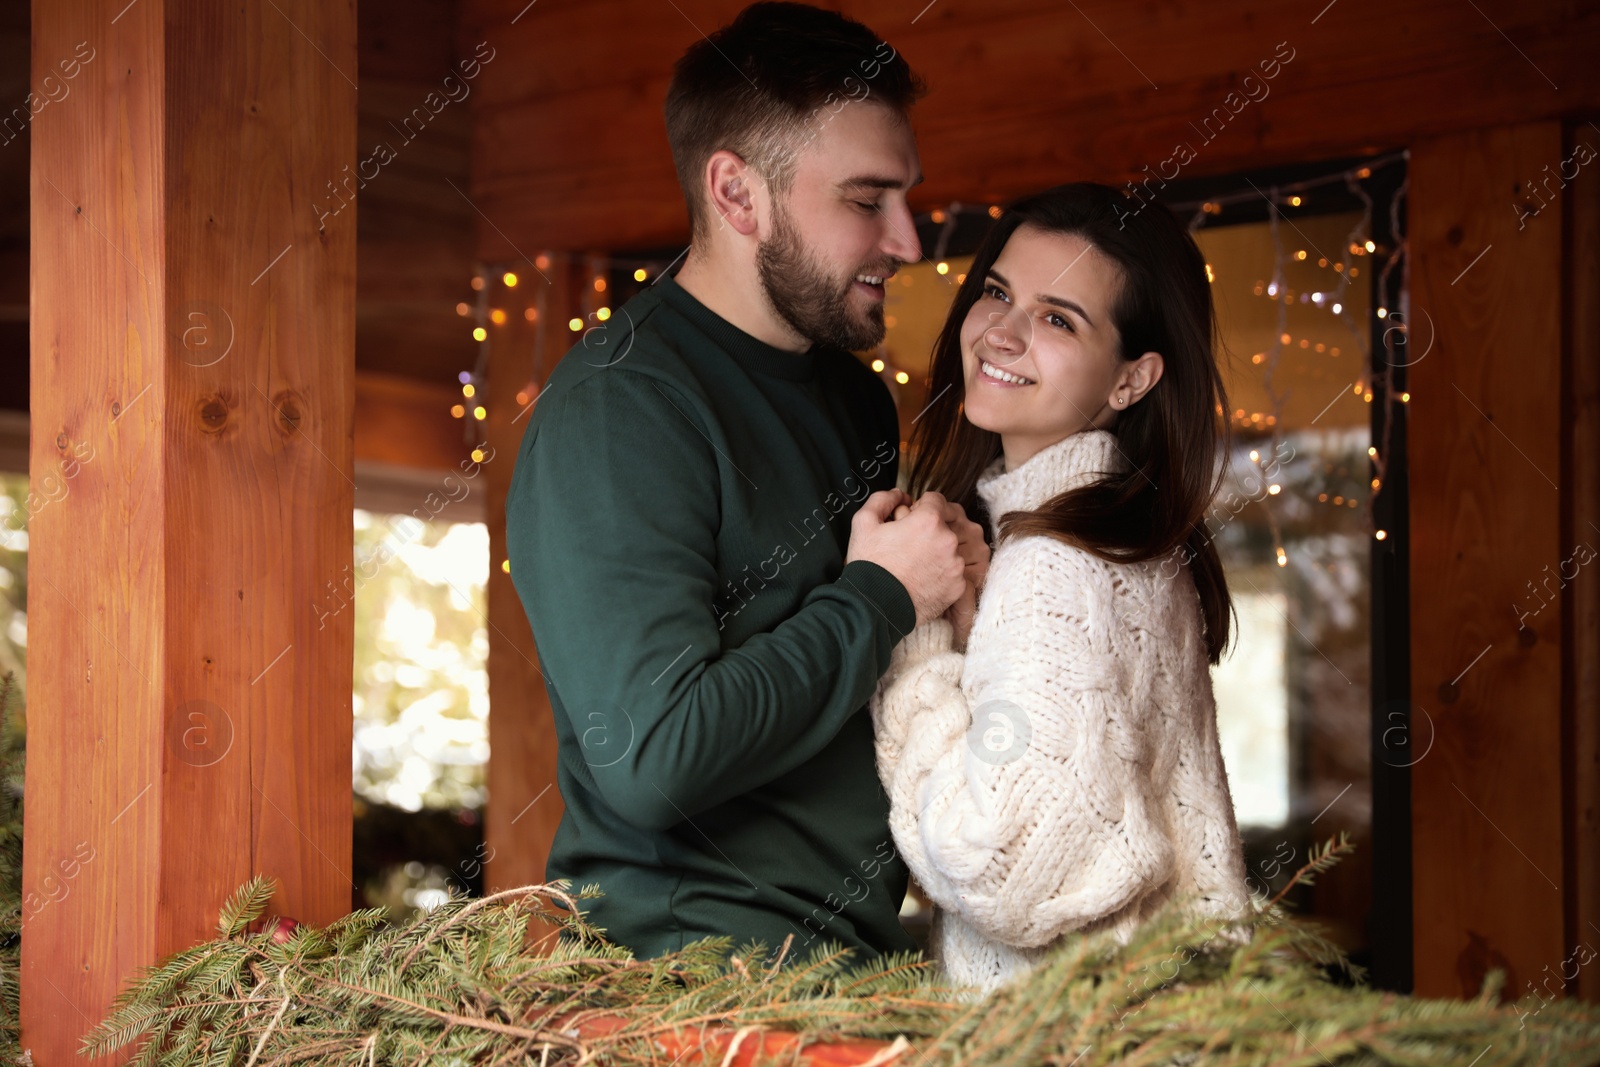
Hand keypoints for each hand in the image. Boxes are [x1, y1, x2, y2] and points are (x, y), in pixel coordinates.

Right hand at [847, 490, 965, 624]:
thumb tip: (900, 495)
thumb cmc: (869, 564)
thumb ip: (882, 499)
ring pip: (953, 548)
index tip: (912, 519)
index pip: (936, 500)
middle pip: (948, 523)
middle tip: (914, 543)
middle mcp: (948, 541)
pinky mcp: (958, 587)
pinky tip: (925, 578)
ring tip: (918, 563)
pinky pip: (955, 572)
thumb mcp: (863, 522)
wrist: (873, 607)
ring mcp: (956, 566)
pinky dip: (943, 573)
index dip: (922, 507)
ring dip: (940, 551)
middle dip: (933, 528)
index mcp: (929, 520)